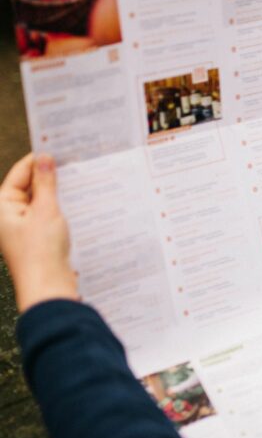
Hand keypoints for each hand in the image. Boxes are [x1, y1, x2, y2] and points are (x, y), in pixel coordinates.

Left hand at [0, 154, 77, 311]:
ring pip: (42, 202)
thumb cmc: (40, 252)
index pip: (20, 173)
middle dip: (50, 178)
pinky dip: (61, 210)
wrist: (48, 288)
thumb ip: (45, 182)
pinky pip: (49, 217)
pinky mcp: (37, 239)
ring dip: (57, 194)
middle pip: (30, 187)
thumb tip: (44, 158)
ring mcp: (23, 228)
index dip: (38, 160)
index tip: (58, 149)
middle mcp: (9, 216)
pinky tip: (77, 207)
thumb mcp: (45, 210)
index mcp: (2, 206)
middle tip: (72, 165)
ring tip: (78, 185)